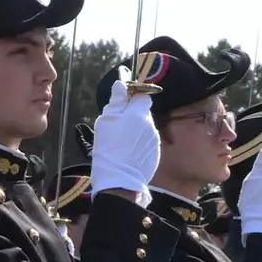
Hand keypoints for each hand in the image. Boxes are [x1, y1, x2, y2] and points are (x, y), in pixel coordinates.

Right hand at [91, 76, 159, 207]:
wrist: (118, 179)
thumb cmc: (108, 147)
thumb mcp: (106, 121)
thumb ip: (117, 100)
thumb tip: (122, 82)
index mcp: (139, 113)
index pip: (143, 96)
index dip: (133, 98)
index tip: (121, 105)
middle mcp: (151, 124)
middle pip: (143, 112)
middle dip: (132, 116)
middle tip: (116, 126)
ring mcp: (155, 140)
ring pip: (145, 128)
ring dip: (136, 130)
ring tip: (121, 142)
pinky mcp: (155, 154)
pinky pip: (147, 142)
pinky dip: (139, 144)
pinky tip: (128, 152)